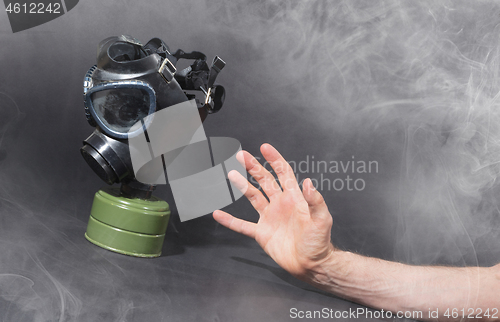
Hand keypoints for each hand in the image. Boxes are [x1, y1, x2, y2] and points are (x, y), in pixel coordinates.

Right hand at [213, 143, 335, 277]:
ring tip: (231, 174)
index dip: (275, 160)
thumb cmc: (319, 242)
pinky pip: (242, 225)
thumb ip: (315, 201)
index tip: (265, 148)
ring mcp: (269, 218)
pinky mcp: (262, 233)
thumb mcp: (322, 220)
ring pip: (253, 197)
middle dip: (254, 167)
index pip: (283, 173)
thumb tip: (308, 182)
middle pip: (264, 180)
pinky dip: (230, 221)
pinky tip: (218, 214)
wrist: (311, 264)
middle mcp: (280, 204)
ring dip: (242, 185)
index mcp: (294, 198)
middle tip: (241, 155)